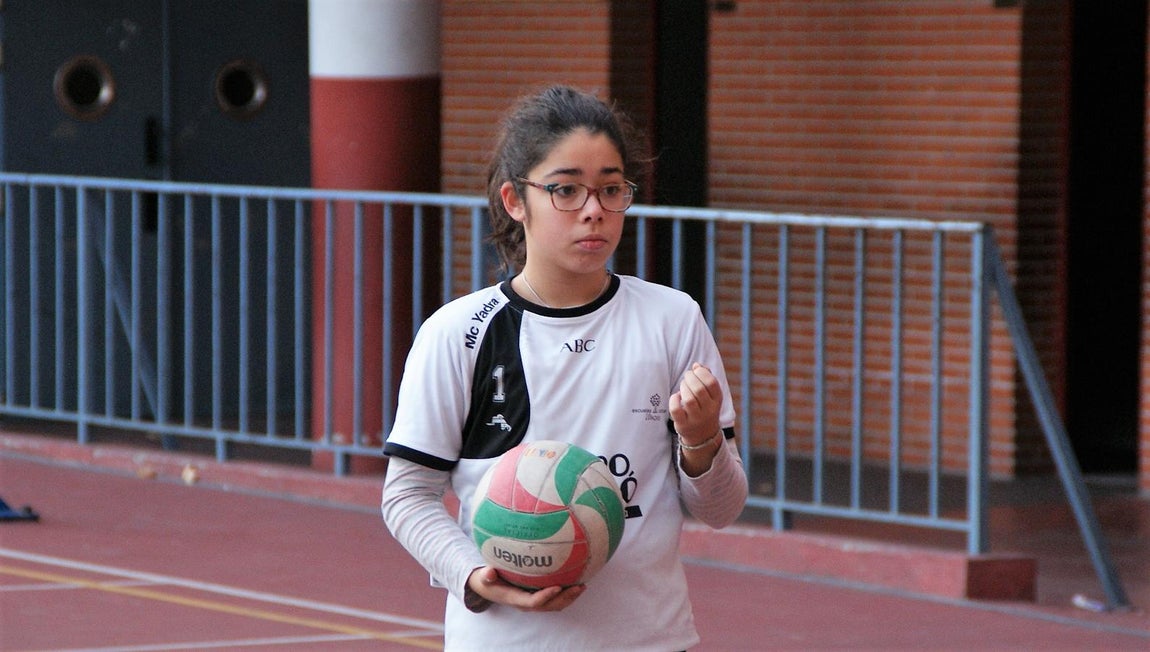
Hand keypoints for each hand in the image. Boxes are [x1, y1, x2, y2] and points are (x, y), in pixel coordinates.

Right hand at [466, 566, 586, 611]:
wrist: (487, 588)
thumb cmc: (487, 580)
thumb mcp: (483, 578)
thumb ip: (486, 576)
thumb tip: (488, 573)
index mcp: (516, 599)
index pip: (534, 601)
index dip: (547, 596)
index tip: (558, 586)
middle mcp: (527, 604)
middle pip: (550, 606)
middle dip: (565, 598)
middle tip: (579, 586)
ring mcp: (533, 602)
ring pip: (555, 605)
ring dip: (569, 598)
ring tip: (582, 585)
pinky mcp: (537, 598)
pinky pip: (554, 600)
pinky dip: (566, 594)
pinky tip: (575, 581)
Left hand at [669, 363, 721, 444]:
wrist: (703, 436)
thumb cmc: (705, 408)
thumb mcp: (712, 395)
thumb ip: (707, 377)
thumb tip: (696, 365)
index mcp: (717, 400)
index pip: (712, 382)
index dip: (702, 372)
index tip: (695, 370)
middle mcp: (708, 410)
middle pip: (699, 389)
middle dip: (689, 378)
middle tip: (687, 378)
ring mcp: (696, 419)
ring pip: (688, 399)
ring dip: (683, 388)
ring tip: (683, 386)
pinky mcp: (683, 425)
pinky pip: (676, 409)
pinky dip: (674, 399)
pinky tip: (676, 397)